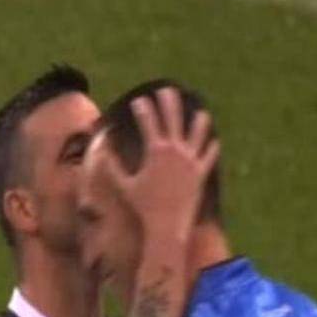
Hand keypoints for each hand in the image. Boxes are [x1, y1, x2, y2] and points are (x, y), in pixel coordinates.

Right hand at [104, 87, 219, 243]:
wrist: (166, 226)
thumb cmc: (143, 207)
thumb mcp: (124, 185)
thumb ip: (112, 166)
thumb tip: (102, 150)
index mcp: (156, 151)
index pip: (149, 122)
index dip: (143, 109)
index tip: (139, 100)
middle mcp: (175, 151)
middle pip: (173, 119)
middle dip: (169, 102)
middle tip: (166, 90)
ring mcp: (191, 162)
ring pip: (198, 134)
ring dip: (199, 122)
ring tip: (202, 113)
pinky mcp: (201, 174)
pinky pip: (209, 157)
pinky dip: (212, 149)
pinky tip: (215, 141)